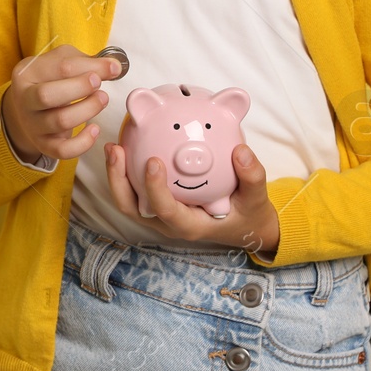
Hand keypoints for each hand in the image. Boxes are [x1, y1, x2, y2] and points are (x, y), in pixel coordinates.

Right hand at [2, 45, 122, 163]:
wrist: (28, 110)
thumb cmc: (50, 81)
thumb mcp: (61, 63)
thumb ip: (87, 62)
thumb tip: (114, 68)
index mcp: (25, 74)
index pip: (58, 67)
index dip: (90, 67)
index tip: (113, 68)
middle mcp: (24, 100)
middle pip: (47, 96)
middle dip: (79, 88)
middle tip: (98, 84)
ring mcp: (32, 125)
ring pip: (60, 121)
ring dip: (87, 110)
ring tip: (101, 99)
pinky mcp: (43, 145)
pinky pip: (63, 150)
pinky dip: (83, 143)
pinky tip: (94, 129)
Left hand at [103, 140, 280, 258]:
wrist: (245, 226)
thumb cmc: (248, 214)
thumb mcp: (258, 199)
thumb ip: (252, 176)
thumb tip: (241, 151)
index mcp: (190, 225)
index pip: (165, 210)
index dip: (154, 188)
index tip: (153, 161)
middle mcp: (169, 222)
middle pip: (132, 207)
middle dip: (118, 180)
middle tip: (116, 149)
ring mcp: (160, 215)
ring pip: (128, 199)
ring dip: (116, 174)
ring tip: (113, 145)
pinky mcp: (157, 204)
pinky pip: (135, 189)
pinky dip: (127, 171)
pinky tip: (127, 144)